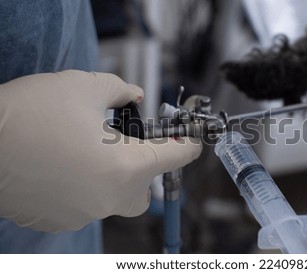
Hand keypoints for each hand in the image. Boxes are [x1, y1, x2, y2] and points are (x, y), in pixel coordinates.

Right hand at [0, 70, 201, 231]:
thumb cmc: (29, 113)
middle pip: (145, 191)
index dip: (187, 144)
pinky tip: (62, 166)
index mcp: (125, 167)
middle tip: (127, 146)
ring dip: (109, 177)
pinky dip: (83, 187)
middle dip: (144, 170)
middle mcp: (109, 198)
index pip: (175, 158)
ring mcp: (83, 214)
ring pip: (113, 199)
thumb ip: (119, 90)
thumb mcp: (82, 86)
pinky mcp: (59, 220)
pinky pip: (84, 205)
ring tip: (84, 150)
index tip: (191, 140)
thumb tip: (134, 95)